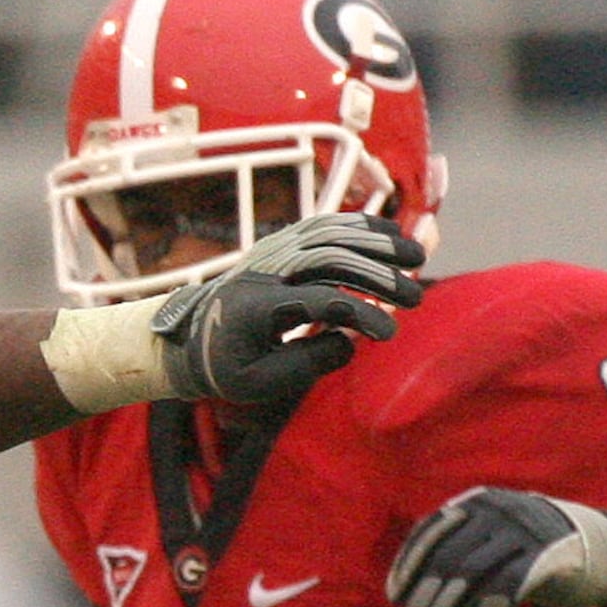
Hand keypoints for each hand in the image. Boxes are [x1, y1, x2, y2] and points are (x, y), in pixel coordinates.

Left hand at [150, 214, 425, 403]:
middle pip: (332, 259)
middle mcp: (266, 271)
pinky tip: (392, 234)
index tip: (388, 333)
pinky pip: (325, 224)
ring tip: (418, 257)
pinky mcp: (281, 243)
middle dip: (379, 275)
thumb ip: (307, 364)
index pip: (320, 300)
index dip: (360, 314)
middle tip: (415, 298)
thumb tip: (352, 339)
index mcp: (257, 307)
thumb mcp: (259, 382)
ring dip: (379, 242)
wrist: (188, 335)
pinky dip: (361, 225)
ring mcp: (273, 251)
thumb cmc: (226, 365)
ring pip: (332, 234)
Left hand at [386, 487, 606, 606]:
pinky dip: (492, 606)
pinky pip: (513, 582)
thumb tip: (405, 588)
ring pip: (474, 572)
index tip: (396, 596)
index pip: (432, 530)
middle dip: (426, 595)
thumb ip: (455, 552)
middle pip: (449, 556)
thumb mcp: (492, 541)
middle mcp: (502, 509)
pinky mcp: (553, 553)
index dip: (409, 564)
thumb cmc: (534, 553)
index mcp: (480, 501)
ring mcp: (528, 529)